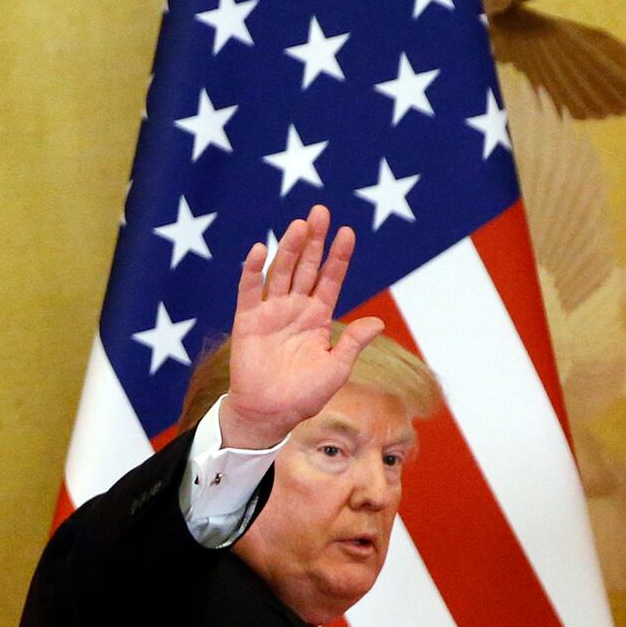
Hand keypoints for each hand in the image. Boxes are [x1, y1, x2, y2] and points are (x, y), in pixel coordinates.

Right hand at [220, 205, 385, 449]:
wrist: (270, 414)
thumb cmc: (304, 395)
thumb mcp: (336, 369)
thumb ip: (352, 343)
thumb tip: (378, 322)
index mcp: (317, 317)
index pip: (330, 279)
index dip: (338, 257)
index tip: (348, 232)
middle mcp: (295, 308)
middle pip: (305, 267)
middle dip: (313, 240)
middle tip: (320, 211)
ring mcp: (271, 312)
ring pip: (281, 272)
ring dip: (289, 248)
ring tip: (299, 224)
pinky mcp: (247, 321)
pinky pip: (250, 291)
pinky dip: (253, 270)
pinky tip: (259, 249)